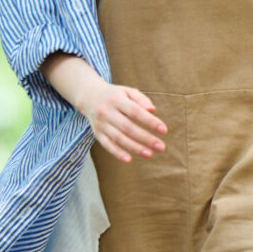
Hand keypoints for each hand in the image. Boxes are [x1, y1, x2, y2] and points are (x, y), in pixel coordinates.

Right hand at [46, 56, 165, 162]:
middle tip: (161, 147)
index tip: (164, 130)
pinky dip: (116, 153)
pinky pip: (107, 144)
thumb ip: (141, 99)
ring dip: (134, 147)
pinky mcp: (97, 133)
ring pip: (118, 138)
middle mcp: (107, 112)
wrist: (89, 96)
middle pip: (128, 127)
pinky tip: (128, 160)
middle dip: (146, 138)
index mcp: (116, 100)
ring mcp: (101, 123)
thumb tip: (152, 110)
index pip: (136, 112)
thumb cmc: (115, 95)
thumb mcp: (128, 91)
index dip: (150, 122)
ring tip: (150, 154)